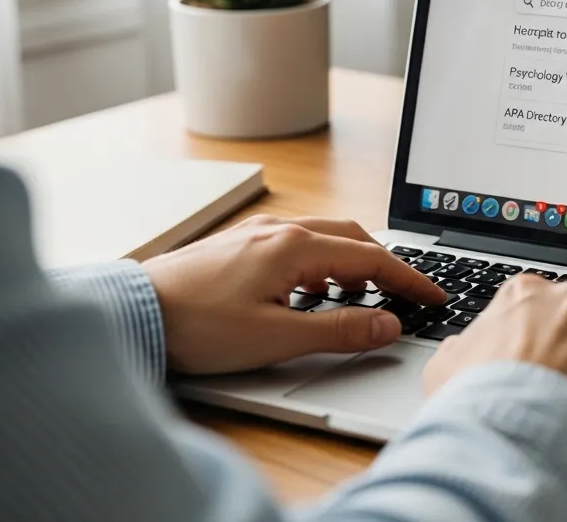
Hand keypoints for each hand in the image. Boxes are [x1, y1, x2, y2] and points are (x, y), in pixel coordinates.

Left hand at [141, 215, 445, 373]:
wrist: (132, 311)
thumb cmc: (196, 324)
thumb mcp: (277, 336)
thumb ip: (339, 330)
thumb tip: (387, 324)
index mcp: (295, 247)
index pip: (372, 260)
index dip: (408, 281)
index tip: (434, 297)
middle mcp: (279, 230)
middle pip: (352, 239)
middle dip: (385, 266)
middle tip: (407, 294)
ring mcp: (255, 234)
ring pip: (323, 239)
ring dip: (352, 262)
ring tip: (363, 296)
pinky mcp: (237, 245)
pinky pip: (296, 243)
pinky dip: (321, 263)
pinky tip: (311, 290)